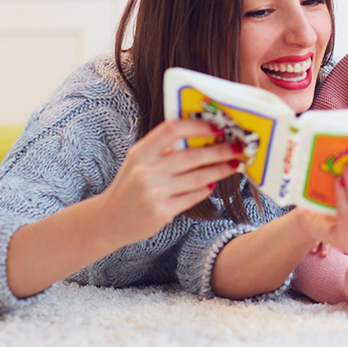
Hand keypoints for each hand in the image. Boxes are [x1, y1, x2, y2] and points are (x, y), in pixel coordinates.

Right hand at [97, 119, 241, 247]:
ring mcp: (154, 193)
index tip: (217, 128)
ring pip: (197, 178)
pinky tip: (212, 184)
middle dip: (219, 151)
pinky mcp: (162, 212)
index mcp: (141, 152)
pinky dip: (205, 189)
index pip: (172, 130)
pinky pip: (192, 197)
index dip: (198, 127)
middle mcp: (145, 171)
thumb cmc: (131, 185)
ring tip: (234, 165)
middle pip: (191, 156)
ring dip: (220, 170)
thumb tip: (203, 134)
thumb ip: (164, 149)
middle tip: (238, 147)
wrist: (109, 219)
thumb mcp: (139, 161)